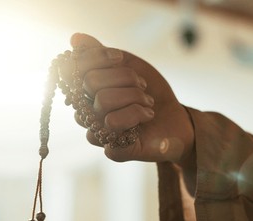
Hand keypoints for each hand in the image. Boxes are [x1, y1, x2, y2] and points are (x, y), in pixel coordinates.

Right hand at [60, 33, 193, 163]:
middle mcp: (88, 113)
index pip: (76, 69)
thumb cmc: (149, 92)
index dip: (98, 58)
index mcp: (87, 93)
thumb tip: (74, 38)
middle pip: (91, 83)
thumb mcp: (128, 66)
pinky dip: (136, 117)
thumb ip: (101, 53)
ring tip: (148, 104)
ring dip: (134, 97)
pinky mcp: (114, 151)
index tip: (120, 59)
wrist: (177, 118)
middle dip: (124, 78)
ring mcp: (100, 133)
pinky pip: (113, 130)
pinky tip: (146, 119)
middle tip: (142, 86)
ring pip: (103, 104)